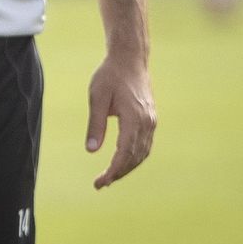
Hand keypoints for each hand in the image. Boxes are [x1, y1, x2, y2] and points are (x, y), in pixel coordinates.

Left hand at [85, 54, 155, 188]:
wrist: (130, 59)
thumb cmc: (110, 76)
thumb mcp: (97, 98)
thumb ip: (95, 125)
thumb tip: (91, 151)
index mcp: (134, 119)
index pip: (124, 154)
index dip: (113, 171)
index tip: (100, 183)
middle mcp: (147, 123)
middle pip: (135, 158)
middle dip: (118, 173)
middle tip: (101, 184)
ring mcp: (151, 121)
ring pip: (142, 153)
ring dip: (127, 167)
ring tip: (110, 176)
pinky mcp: (150, 119)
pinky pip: (145, 145)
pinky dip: (135, 157)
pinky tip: (123, 161)